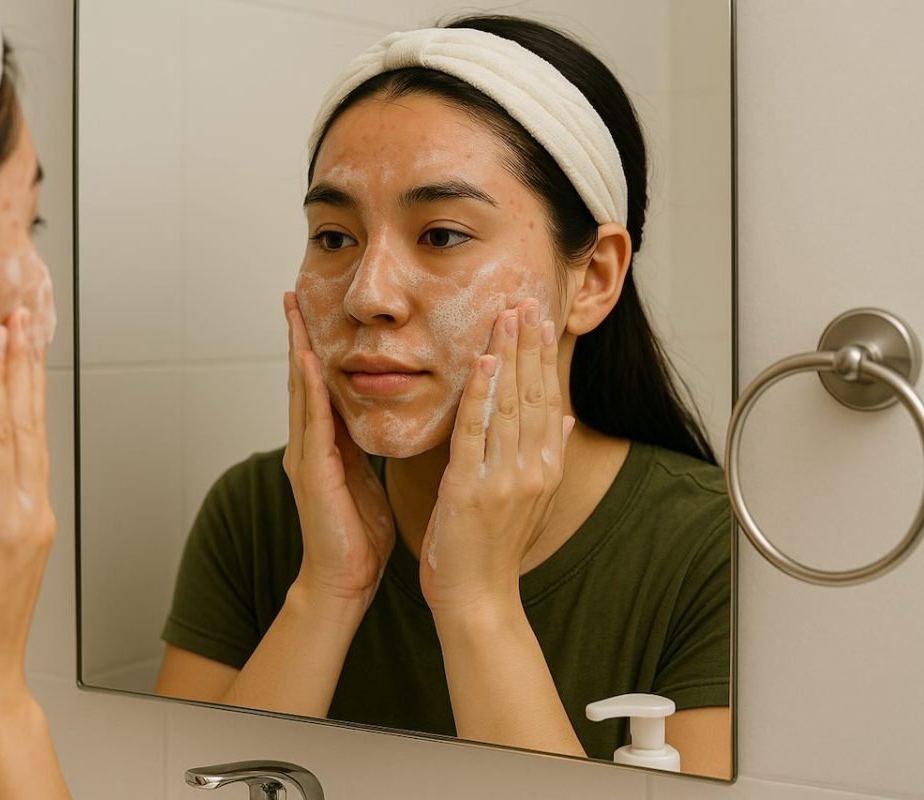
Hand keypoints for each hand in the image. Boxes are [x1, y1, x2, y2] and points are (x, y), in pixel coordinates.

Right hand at [0, 307, 55, 713]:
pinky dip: (28, 419)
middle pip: (27, 424)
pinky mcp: (33, 525)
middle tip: (22, 318)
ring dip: (30, 386)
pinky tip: (23, 400)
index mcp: (3, 522)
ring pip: (35, 437)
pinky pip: (33, 456)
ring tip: (28, 342)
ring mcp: (37, 518)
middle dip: (22, 367)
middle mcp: (31, 514)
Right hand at [283, 292, 394, 607]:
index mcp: (325, 445)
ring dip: (298, 349)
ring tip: (293, 313)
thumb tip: (381, 421)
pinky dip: (310, 389)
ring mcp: (305, 456)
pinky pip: (312, 422)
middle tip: (292, 294)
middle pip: (302, 378)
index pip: (320, 386)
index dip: (315, 347)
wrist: (344, 582)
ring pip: (302, 391)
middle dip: (297, 335)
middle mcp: (308, 444)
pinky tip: (310, 361)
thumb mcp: (367, 480)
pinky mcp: (312, 472)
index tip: (314, 310)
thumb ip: (365, 449)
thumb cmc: (360, 537)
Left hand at [420, 300, 573, 614]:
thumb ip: (547, 457)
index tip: (540, 318)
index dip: (543, 356)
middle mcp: (532, 469)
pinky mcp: (472, 489)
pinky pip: (474, 432)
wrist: (478, 601)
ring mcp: (504, 479)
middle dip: (529, 344)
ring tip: (506, 315)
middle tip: (525, 299)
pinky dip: (477, 394)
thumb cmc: (494, 552)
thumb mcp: (530, 503)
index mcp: (546, 469)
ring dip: (506, 356)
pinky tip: (478, 361)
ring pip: (508, 404)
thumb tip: (564, 419)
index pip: (547, 399)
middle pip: (533, 393)